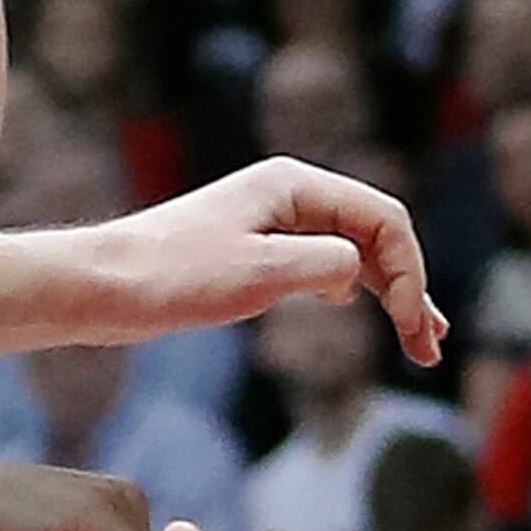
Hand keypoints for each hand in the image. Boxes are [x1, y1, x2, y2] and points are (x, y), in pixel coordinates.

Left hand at [77, 162, 445, 372]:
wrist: (101, 288)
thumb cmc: (172, 276)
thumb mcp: (259, 272)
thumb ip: (324, 264)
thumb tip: (355, 273)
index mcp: (294, 184)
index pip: (383, 221)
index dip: (409, 274)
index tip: (411, 329)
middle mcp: (288, 194)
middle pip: (374, 234)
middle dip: (408, 287)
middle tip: (429, 346)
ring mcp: (271, 221)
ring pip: (350, 250)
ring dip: (385, 291)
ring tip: (417, 338)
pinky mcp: (252, 251)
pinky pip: (318, 262)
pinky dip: (348, 287)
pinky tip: (356, 305)